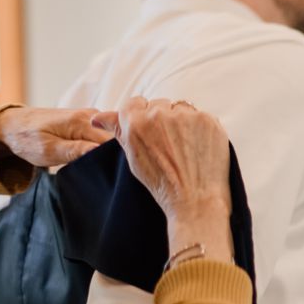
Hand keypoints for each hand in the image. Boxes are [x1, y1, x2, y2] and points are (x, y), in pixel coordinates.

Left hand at [0, 106, 117, 168]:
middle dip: (118, 156)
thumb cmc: (27, 139)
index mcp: (81, 122)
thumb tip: (100, 152)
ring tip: (108, 170)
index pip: (113, 141)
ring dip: (111, 153)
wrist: (13, 125)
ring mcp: (90, 118)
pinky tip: (100, 161)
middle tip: (114, 176)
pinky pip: (104, 136)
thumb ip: (75, 151)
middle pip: (116, 138)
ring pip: (112, 137)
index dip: (119, 158)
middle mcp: (90, 116)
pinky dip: (103, 149)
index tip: (119, 174)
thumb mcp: (48, 151)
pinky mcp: (88, 122)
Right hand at [115, 97, 233, 261]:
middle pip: (159, 104)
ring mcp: (184, 116)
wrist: (195, 200)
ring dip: (183, 121)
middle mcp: (158, 115)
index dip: (142, 116)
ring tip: (185, 147)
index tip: (150, 131)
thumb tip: (97, 117)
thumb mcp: (133, 158)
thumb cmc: (162, 184)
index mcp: (134, 123)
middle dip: (163, 119)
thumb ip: (118, 131)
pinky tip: (199, 147)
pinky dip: (201, 128)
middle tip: (169, 144)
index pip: (134, 103)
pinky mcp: (206, 119)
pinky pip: (200, 115)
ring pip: (181, 108)